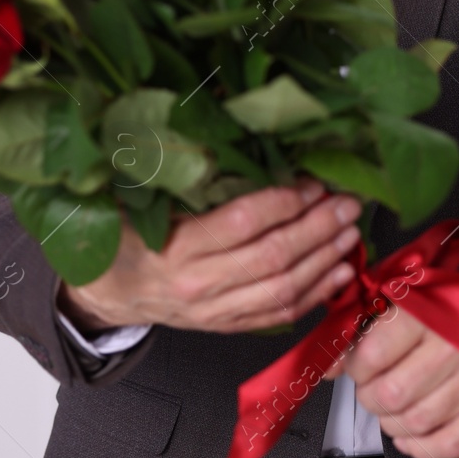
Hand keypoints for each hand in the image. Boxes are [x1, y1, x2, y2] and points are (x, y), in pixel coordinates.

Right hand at [57, 180, 362, 333]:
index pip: (240, 223)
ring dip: (324, 260)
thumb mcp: (142, 199)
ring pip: (283, 289)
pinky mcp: (227, 326)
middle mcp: (198, 284)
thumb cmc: (128, 235)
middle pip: (272, 257)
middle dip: (318, 228)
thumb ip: (187, 177)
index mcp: (174, 247)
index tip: (311, 182)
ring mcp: (215, 311)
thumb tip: (234, 131)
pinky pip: (280, 315)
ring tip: (350, 233)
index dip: (283, 202)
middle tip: (346, 203)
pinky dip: (316, 294)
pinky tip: (339, 273)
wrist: (108, 291)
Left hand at [326, 270, 458, 457]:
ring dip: (393, 423)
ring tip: (396, 406)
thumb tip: (327, 366)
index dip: (355, 367)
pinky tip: (414, 432)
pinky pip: (447, 446)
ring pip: (414, 424)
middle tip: (375, 388)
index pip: (373, 354)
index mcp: (431, 310)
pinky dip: (421, 447)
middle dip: (371, 398)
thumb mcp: (405, 304)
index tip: (359, 366)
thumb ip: (363, 332)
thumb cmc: (450, 311)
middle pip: (390, 395)